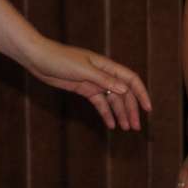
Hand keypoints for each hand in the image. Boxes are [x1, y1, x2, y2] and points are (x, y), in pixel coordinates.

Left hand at [24, 39, 151, 130]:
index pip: (131, 80)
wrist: (39, 58)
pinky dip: (106, 113)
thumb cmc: (60, 59)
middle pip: (124, 93)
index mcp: (107, 66)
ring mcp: (94, 82)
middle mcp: (104, 74)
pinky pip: (100, 103)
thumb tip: (125, 89)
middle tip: (136, 127)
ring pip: (112, 100)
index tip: (148, 109)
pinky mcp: (84, 89)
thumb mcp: (83, 70)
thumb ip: (104, 80)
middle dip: (131, 109)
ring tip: (126, 128)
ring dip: (120, 114)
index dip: (141, 93)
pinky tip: (111, 124)